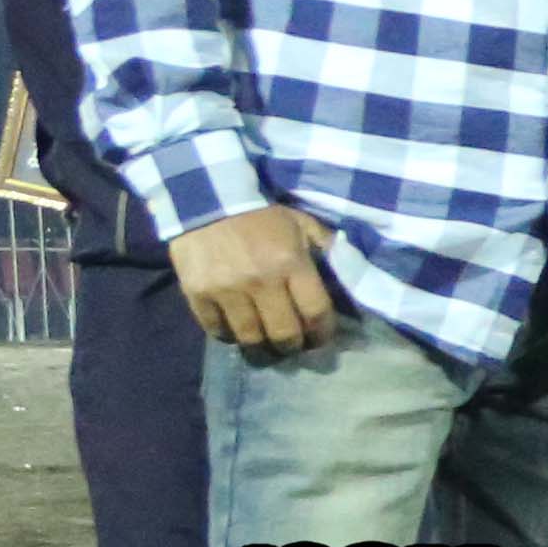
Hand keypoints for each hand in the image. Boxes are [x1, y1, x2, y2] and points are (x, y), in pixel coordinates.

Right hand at [168, 200, 343, 356]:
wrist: (208, 200)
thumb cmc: (262, 216)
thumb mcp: (301, 223)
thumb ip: (326, 247)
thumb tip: (350, 273)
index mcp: (291, 263)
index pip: (315, 313)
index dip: (322, 333)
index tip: (320, 338)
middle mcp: (260, 281)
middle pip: (284, 334)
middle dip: (293, 345)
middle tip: (293, 344)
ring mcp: (226, 290)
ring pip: (250, 337)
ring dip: (261, 346)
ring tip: (265, 343)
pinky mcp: (197, 294)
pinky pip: (216, 330)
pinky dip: (228, 335)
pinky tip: (236, 331)